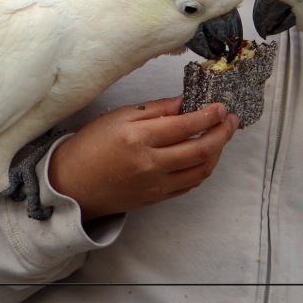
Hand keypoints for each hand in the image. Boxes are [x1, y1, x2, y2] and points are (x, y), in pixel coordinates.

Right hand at [48, 96, 239, 222]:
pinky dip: (203, 168)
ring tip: (221, 136)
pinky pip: (190, 184)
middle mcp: (150, 164)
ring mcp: (155, 185)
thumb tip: (186, 103)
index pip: (185, 126)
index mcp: (138, 139)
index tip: (220, 106)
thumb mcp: (119, 117)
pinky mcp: (157, 198)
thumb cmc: (92, 145)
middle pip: (200, 150)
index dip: (208, 116)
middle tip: (230, 120)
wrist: (72, 185)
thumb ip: (156, 110)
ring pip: (201, 170)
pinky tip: (205, 155)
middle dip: (222, 133)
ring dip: (218, 152)